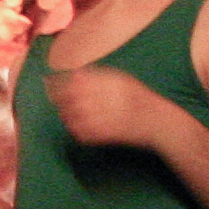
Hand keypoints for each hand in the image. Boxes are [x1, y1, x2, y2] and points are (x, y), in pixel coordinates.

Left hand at [45, 65, 164, 149]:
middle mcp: (110, 97)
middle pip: (72, 98)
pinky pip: (83, 133)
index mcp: (113, 81)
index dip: (58, 83)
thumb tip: (72, 74)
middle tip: (58, 101)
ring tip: (68, 115)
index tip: (48, 84)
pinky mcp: (109, 135)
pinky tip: (78, 127)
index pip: (76, 80)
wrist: (159, 122)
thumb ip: (98, 75)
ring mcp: (109, 116)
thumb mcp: (122, 79)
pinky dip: (76, 131)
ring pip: (75, 117)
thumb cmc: (139, 98)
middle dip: (59, 100)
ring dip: (66, 116)